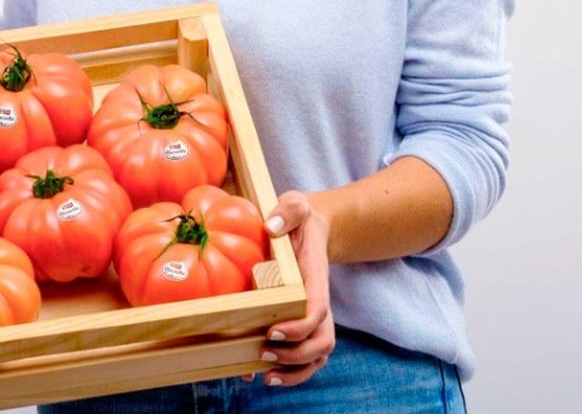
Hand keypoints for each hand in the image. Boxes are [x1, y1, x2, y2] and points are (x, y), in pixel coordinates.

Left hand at [250, 190, 335, 386]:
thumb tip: (271, 225)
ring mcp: (313, 316)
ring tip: (264, 377)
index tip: (273, 330)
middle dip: (297, 355)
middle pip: (322, 342)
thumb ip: (288, 209)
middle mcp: (319, 302)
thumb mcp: (296, 204)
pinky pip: (305, 356)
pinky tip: (259, 376)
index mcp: (316, 278)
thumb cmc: (299, 217)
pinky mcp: (301, 323)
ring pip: (318, 356)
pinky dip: (290, 372)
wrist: (309, 228)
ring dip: (295, 372)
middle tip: (263, 354)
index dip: (300, 326)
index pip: (317, 309)